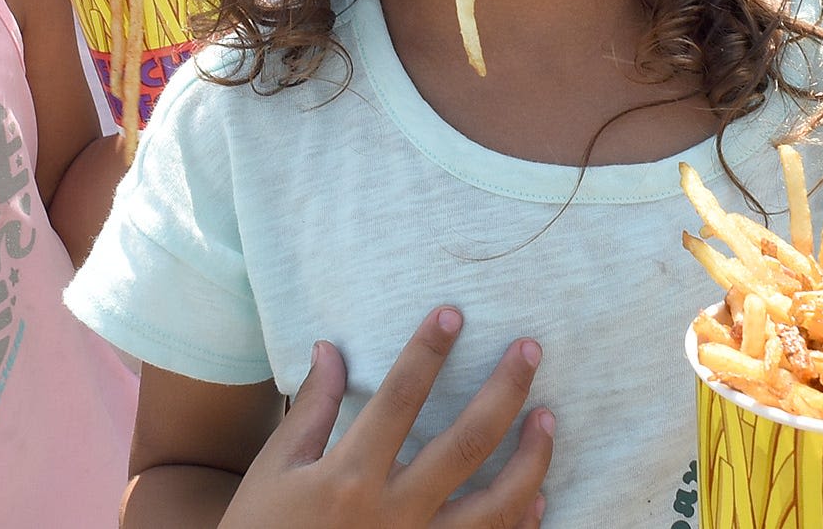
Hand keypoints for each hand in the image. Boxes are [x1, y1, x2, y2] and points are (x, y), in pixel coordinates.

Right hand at [220, 306, 554, 528]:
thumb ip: (313, 409)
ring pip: (496, 506)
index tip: (451, 313)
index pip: (399, 399)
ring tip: (548, 419)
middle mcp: (392, 513)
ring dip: (531, 460)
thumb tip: (330, 348)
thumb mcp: (275, 470)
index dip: (427, 352)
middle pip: (467, 444)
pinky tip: (538, 495)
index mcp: (349, 477)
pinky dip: (521, 522)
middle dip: (505, 391)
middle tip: (530, 350)